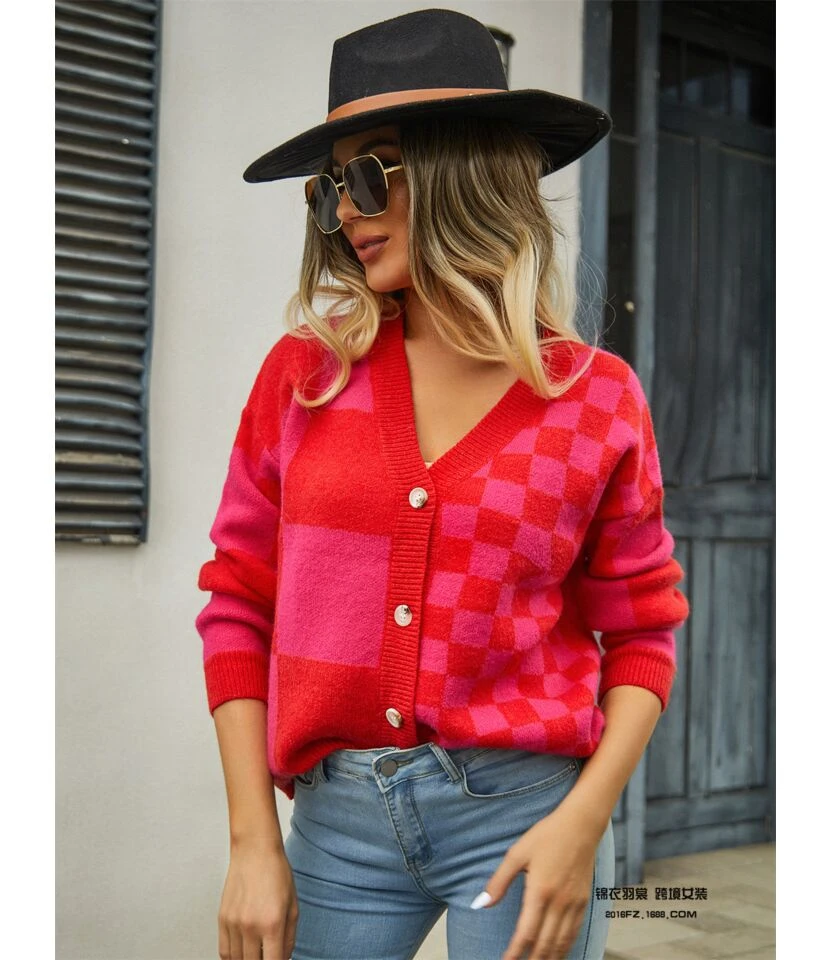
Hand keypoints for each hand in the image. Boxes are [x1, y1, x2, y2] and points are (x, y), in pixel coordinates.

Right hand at [218, 840, 297, 959]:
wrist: (255, 850)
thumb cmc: (276, 873)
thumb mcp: (293, 906)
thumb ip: (289, 939)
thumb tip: (284, 959)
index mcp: (272, 923)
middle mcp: (250, 926)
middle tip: (269, 955)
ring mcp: (234, 923)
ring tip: (257, 954)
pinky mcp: (222, 919)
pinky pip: (224, 951)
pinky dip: (232, 958)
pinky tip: (242, 954)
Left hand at [473, 804, 604, 959]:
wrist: (581, 825)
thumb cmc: (547, 835)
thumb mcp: (517, 854)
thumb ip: (499, 881)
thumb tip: (481, 903)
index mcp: (539, 891)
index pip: (525, 933)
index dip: (514, 953)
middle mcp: (559, 903)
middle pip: (544, 944)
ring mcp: (574, 904)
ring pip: (561, 943)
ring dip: (548, 958)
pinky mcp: (584, 902)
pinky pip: (574, 933)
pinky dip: (564, 948)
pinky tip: (557, 952)